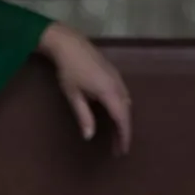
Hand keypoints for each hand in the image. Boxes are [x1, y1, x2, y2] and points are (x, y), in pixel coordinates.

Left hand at [37, 22, 132, 154]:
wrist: (69, 44)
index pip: (121, 119)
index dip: (123, 136)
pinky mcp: (114, 74)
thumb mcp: (74, 96)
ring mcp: (117, 78)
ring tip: (116, 134)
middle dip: (123, 131)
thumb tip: (89, 136)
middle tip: (118, 148)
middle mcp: (117, 86)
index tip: (122, 150)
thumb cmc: (68, 70)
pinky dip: (122, 108)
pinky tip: (114, 114)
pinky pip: (123, 95)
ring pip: (126, 103)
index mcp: (109, 92)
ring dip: (123, 120)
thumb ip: (83, 116)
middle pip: (126, 113)